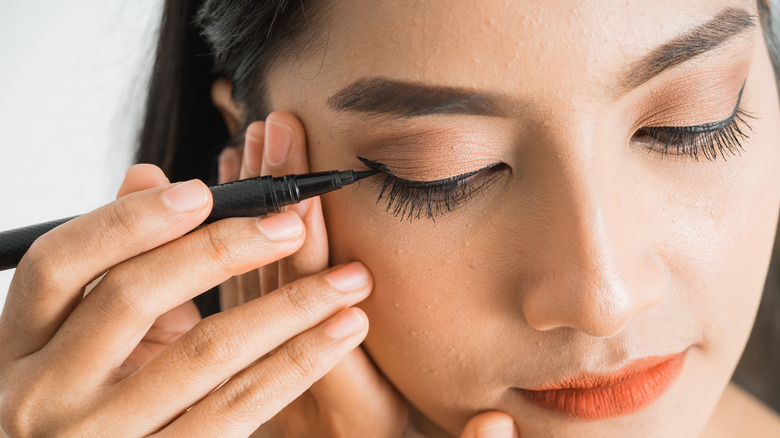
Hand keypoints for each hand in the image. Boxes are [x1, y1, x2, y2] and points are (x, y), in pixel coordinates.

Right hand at [0, 163, 371, 436]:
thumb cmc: (94, 403)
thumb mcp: (92, 340)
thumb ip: (120, 264)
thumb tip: (147, 174)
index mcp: (19, 346)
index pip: (59, 263)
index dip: (129, 220)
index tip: (201, 191)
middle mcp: (42, 393)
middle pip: (130, 296)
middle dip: (222, 249)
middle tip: (292, 224)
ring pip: (205, 352)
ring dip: (289, 305)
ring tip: (348, 277)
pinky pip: (240, 406)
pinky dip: (300, 360)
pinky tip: (342, 329)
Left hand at [218, 111, 517, 437]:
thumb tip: (498, 425)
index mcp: (347, 413)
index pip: (323, 321)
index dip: (317, 253)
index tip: (312, 190)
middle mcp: (296, 392)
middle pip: (274, 287)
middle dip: (276, 205)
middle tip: (278, 132)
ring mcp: (261, 377)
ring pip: (243, 284)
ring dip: (248, 211)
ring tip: (253, 145)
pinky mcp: (247, 365)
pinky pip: (229, 295)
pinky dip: (232, 239)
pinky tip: (234, 194)